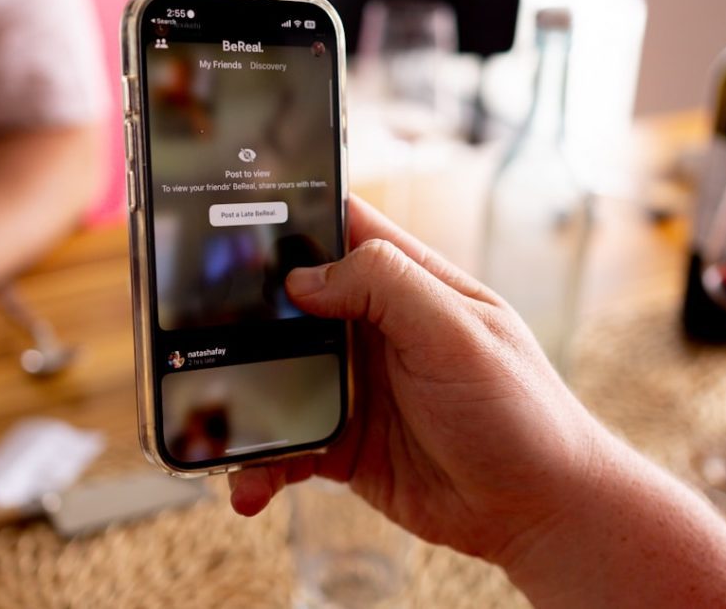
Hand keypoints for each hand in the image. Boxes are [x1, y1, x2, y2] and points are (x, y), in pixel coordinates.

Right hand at [229, 195, 603, 564]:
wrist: (537, 510)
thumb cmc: (520, 412)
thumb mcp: (460, 332)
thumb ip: (388, 287)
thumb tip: (304, 277)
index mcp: (405, 284)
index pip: (339, 226)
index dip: (287, 215)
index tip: (226, 218)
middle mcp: (373, 328)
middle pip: (289, 302)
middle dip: (242, 315)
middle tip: (188, 329)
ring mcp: (355, 386)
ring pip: (275, 375)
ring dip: (241, 397)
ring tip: (211, 428)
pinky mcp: (343, 442)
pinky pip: (284, 443)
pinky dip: (260, 463)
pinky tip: (250, 486)